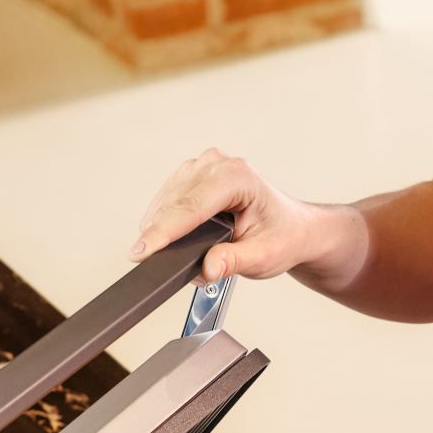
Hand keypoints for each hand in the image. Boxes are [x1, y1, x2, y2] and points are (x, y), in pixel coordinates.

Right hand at [129, 148, 354, 286]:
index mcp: (238, 177)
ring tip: (175, 256)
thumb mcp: (265, 256)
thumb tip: (207, 268)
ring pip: (164, 201)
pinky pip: (165, 200)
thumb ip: (235, 262)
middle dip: (159, 236)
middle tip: (155, 267)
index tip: (141, 252)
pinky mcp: (191, 176)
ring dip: (161, 230)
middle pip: (173, 203)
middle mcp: (217, 164)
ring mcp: (202, 167)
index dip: (163, 232)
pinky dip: (163, 222)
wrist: (292, 228)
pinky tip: (170, 240)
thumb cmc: (283, 236)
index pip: (191, 206)